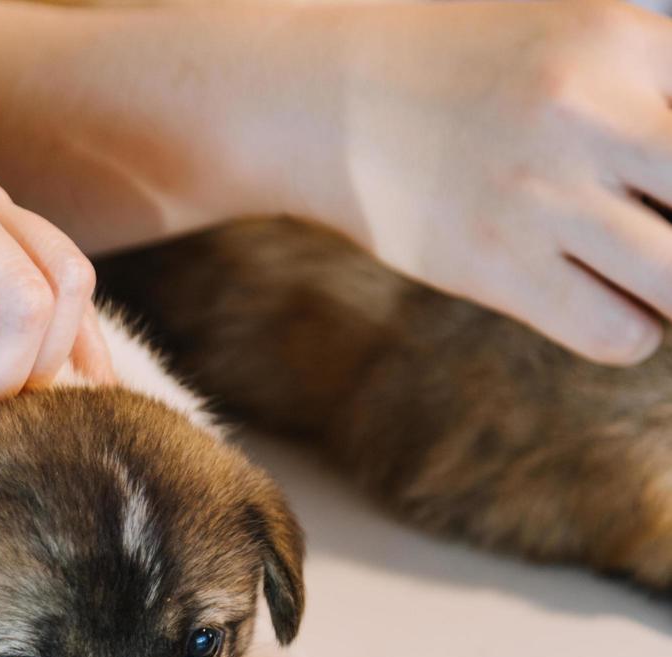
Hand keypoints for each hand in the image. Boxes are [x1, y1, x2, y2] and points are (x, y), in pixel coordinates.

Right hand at [302, 1, 671, 363]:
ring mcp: (540, 195)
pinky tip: (601, 299)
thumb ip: (652, 68)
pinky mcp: (492, 264)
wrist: (315, 95)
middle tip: (656, 225)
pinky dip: (630, 328)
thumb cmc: (452, 58)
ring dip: (669, 286)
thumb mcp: (568, 23)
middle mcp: (592, 113)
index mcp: (622, 39)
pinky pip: (616, 331)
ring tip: (642, 271)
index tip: (665, 191)